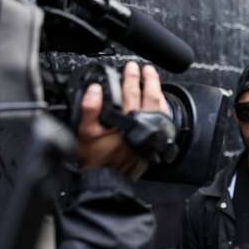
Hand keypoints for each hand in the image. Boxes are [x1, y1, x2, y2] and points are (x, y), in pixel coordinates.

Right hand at [77, 61, 169, 178]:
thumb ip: (90, 109)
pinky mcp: (154, 144)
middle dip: (149, 80)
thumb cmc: (96, 160)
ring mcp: (151, 135)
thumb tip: (95, 89)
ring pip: (160, 109)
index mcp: (128, 120)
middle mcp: (143, 126)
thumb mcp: (84, 133)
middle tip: (147, 69)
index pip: (131, 92)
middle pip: (150, 97)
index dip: (130, 77)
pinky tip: (161, 106)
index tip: (130, 67)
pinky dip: (164, 111)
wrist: (106, 181)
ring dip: (158, 93)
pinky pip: (164, 123)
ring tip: (155, 82)